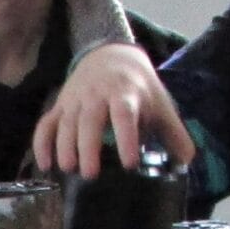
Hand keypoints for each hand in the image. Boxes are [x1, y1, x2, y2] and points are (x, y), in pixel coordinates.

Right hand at [32, 43, 192, 177]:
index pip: (125, 115)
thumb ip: (174, 133)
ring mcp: (76, 100)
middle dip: (88, 146)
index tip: (129, 163)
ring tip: (68, 169)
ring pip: (66, 122)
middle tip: (90, 174)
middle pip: (90, 120)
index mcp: (125, 95)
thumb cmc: (138, 87)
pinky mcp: (60, 105)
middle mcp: (98, 95)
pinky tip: (44, 164)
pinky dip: (41, 142)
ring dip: (65, 146)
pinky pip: (47, 123)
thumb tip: (188, 161)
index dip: (126, 138)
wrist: (110, 54)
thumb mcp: (160, 104)